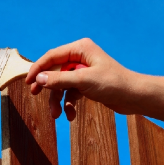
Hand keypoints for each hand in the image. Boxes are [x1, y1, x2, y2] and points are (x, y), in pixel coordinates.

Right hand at [25, 38, 139, 120]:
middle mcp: (80, 58)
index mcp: (80, 49)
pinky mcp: (87, 84)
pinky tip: (70, 115)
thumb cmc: (114, 83)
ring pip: (62, 85)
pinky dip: (69, 104)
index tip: (28, 82)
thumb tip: (39, 78)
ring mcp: (83, 72)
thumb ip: (59, 79)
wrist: (135, 98)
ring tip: (56, 115)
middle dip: (47, 86)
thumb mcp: (83, 80)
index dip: (38, 68)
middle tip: (35, 94)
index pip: (52, 56)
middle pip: (55, 71)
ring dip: (58, 100)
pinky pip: (71, 93)